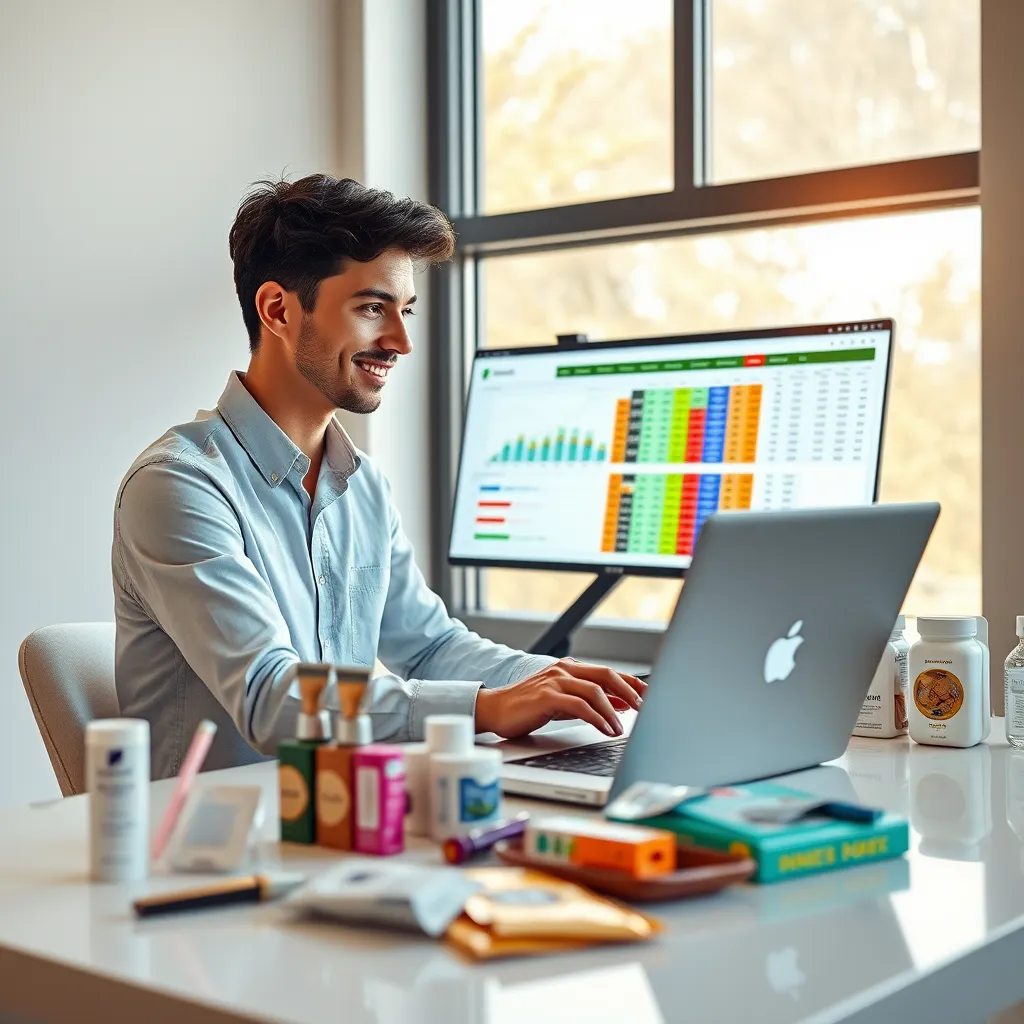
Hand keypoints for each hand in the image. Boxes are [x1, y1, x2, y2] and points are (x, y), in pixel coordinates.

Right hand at [474, 659, 647, 739]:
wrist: (494, 709)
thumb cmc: (527, 707)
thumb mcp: (563, 702)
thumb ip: (588, 702)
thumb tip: (620, 705)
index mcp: (570, 669)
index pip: (608, 672)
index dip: (631, 682)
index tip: (649, 694)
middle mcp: (564, 670)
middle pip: (606, 675)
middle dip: (629, 691)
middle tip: (645, 708)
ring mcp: (555, 681)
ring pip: (595, 690)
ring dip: (613, 710)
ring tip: (621, 728)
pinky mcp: (546, 696)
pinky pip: (579, 705)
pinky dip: (596, 717)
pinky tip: (605, 728)